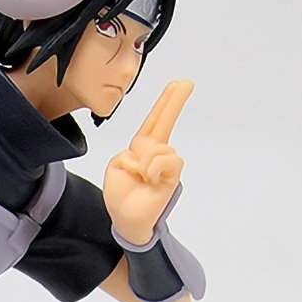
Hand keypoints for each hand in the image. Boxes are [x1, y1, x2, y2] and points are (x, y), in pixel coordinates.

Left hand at [103, 80, 192, 245]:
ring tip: (140, 177)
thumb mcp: (116, 166)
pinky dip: (154, 167)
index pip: (153, 121)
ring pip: (157, 146)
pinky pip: (168, 159)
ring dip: (143, 161)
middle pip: (165, 122)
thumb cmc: (120, 194)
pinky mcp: (173, 175)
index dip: (165, 103)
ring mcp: (166, 163)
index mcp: (140, 148)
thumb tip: (148, 154)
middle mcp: (155, 152)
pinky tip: (150, 178)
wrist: (125, 218)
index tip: (178, 83)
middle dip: (174, 101)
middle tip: (186, 82)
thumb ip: (129, 152)